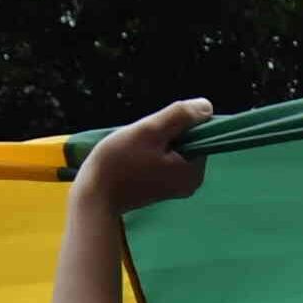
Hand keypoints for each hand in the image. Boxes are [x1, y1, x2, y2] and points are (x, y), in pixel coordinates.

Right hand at [76, 99, 214, 213]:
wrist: (94, 196)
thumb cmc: (120, 162)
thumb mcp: (150, 130)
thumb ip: (180, 117)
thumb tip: (207, 106)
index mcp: (194, 171)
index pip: (199, 134)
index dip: (175, 124)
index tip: (153, 131)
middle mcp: (190, 183)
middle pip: (185, 142)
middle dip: (163, 134)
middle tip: (140, 140)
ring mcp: (175, 187)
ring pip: (171, 149)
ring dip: (153, 142)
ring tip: (134, 149)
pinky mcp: (160, 188)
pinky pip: (161, 160)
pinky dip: (148, 153)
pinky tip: (132, 158)